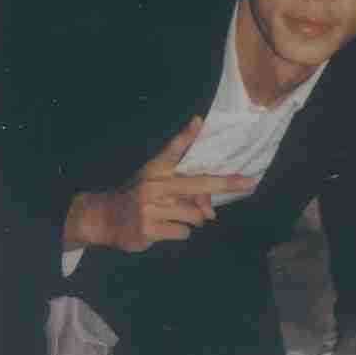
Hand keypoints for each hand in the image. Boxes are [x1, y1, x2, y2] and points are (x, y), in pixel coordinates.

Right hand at [63, 117, 256, 253]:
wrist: (106, 218)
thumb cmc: (140, 199)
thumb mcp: (157, 186)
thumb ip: (185, 194)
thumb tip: (210, 214)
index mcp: (156, 170)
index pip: (172, 151)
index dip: (185, 137)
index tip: (198, 122)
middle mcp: (154, 186)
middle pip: (196, 185)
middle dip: (226, 184)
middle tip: (249, 182)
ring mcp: (151, 208)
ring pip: (194, 215)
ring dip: (192, 219)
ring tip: (172, 215)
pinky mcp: (149, 228)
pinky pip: (182, 232)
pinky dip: (179, 232)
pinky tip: (163, 228)